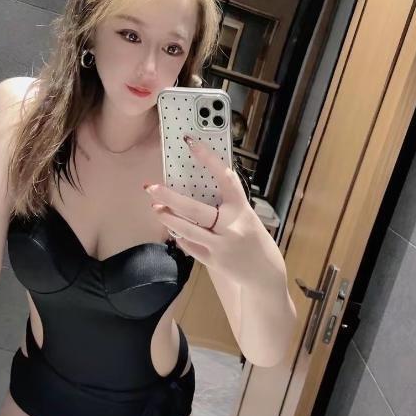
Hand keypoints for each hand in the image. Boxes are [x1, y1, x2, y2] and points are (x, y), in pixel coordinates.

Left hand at [144, 135, 270, 284]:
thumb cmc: (252, 238)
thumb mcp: (245, 217)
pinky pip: (190, 246)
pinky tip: (173, 229)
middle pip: (195, 209)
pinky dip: (180, 236)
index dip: (208, 158)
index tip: (191, 142)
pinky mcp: (213, 261)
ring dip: (168, 218)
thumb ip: (226, 205)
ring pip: (188, 229)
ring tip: (156, 208)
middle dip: (170, 198)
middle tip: (151, 187)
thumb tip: (196, 189)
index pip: (225, 177)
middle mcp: (232, 226)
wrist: (264, 272)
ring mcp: (222, 245)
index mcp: (242, 208)